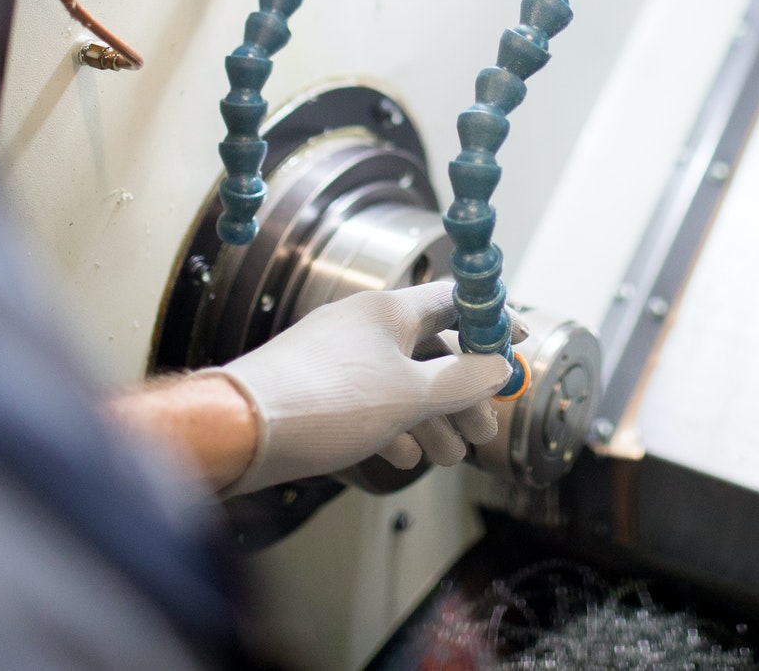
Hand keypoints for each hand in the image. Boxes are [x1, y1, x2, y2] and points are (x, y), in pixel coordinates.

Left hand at [216, 281, 513, 494]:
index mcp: (389, 311)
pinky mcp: (316, 388)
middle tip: (483, 431)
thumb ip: (462, 381)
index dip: (490, 321)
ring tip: (448, 457)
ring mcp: (337, 356)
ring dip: (431, 417)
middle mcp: (363, 325)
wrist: (241, 430)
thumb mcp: (410, 396)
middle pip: (431, 349)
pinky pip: (368, 400)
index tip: (517, 344)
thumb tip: (498, 367)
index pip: (454, 300)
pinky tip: (404, 456)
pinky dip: (392, 426)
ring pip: (400, 381)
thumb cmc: (328, 403)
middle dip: (462, 393)